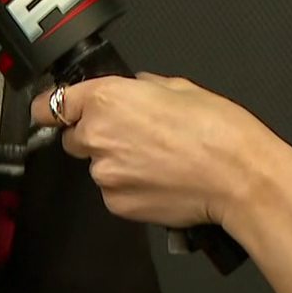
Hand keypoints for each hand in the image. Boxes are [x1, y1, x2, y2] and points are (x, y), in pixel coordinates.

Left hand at [31, 72, 289, 230]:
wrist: (240, 177)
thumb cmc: (219, 130)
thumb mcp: (181, 87)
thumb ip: (145, 87)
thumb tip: (136, 88)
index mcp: (106, 99)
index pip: (51, 104)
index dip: (54, 108)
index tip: (55, 111)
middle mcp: (97, 136)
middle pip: (74, 137)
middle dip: (95, 135)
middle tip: (135, 136)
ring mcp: (105, 175)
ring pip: (98, 167)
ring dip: (117, 163)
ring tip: (158, 161)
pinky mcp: (118, 205)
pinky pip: (114, 192)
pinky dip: (130, 188)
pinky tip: (160, 181)